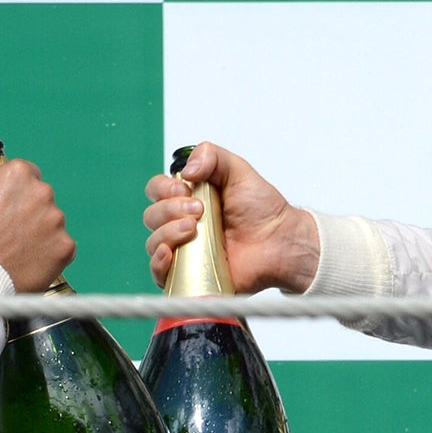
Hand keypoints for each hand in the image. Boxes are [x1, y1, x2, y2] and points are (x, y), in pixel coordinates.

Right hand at [0, 159, 74, 292]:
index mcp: (17, 174)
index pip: (24, 174)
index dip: (10, 191)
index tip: (1, 206)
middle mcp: (43, 193)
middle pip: (38, 198)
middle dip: (25, 211)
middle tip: (4, 232)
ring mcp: (57, 222)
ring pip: (50, 224)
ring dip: (36, 233)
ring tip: (13, 250)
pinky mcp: (65, 248)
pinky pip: (58, 249)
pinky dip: (46, 256)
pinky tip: (26, 263)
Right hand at [143, 141, 321, 292]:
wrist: (279, 241)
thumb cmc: (262, 209)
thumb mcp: (238, 169)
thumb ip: (211, 156)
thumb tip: (185, 171)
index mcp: (188, 199)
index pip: (156, 190)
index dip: (163, 189)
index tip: (185, 189)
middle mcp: (181, 224)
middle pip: (152, 216)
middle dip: (170, 209)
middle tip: (199, 210)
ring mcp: (184, 251)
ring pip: (153, 243)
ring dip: (167, 232)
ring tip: (195, 228)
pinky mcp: (189, 276)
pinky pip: (159, 274)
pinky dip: (158, 263)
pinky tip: (169, 254)